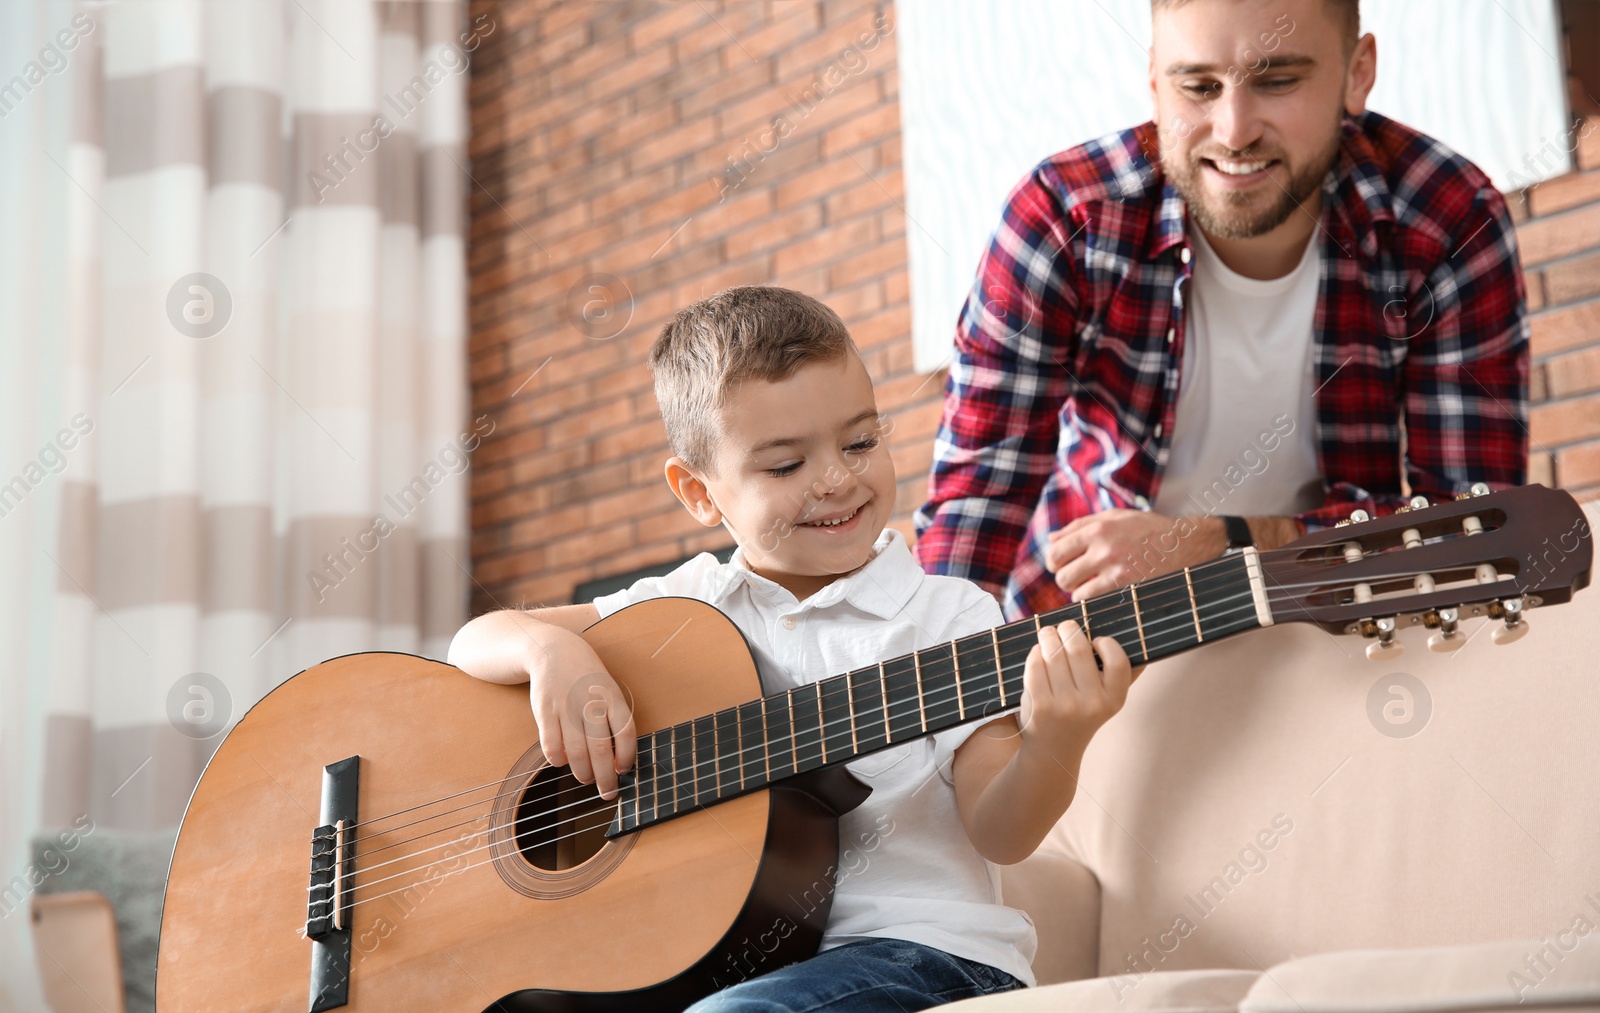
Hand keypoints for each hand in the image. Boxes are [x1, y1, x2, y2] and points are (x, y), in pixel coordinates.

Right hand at [527, 636, 636, 799]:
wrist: (554, 651)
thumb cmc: (587, 679)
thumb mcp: (608, 690)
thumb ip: (614, 720)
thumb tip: (619, 760)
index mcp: (611, 696)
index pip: (626, 732)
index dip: (627, 756)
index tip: (624, 770)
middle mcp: (590, 702)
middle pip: (600, 749)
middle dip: (605, 777)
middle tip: (608, 791)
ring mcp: (566, 707)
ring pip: (576, 753)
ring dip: (583, 773)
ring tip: (586, 779)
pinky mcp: (545, 711)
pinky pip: (551, 746)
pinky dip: (558, 760)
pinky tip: (563, 762)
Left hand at [1016, 619, 1136, 762]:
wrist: (1054, 750)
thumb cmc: (1082, 715)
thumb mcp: (1108, 701)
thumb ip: (1124, 676)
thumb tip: (1140, 643)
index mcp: (1114, 700)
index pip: (1118, 660)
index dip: (1107, 643)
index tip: (1097, 641)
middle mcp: (1092, 704)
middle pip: (1078, 649)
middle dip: (1069, 629)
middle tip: (1064, 626)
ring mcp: (1065, 705)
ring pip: (1054, 653)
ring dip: (1048, 636)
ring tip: (1048, 634)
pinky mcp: (1040, 704)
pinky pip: (1036, 665)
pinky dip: (1035, 654)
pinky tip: (1038, 653)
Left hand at [1045, 509, 1224, 598]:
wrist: (1186, 544)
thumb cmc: (1148, 529)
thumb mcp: (1115, 517)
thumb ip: (1080, 526)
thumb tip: (1050, 538)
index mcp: (1098, 529)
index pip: (1055, 551)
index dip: (1054, 562)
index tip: (1061, 566)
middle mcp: (1104, 549)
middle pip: (1062, 575)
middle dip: (1066, 579)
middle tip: (1077, 578)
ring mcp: (1115, 571)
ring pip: (1075, 593)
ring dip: (1079, 592)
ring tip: (1091, 586)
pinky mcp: (1127, 588)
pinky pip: (1093, 602)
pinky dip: (1093, 601)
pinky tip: (1102, 594)